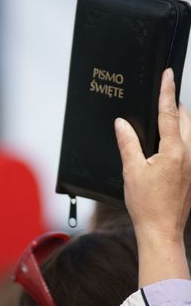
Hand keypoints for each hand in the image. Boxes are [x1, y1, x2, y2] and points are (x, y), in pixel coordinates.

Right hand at [115, 68, 190, 285]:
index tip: (168, 74)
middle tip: (163, 97)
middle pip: (186, 119)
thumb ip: (127, 142)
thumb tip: (121, 123)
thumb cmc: (147, 205)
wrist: (161, 231)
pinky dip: (182, 136)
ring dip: (180, 120)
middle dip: (176, 105)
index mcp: (174, 151)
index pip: (170, 113)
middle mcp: (190, 155)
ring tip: (165, 117)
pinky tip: (169, 142)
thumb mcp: (132, 170)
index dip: (167, 91)